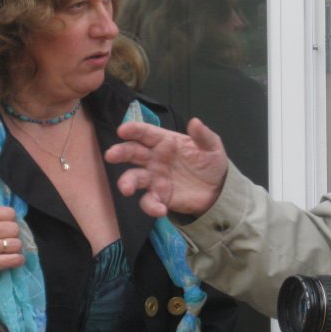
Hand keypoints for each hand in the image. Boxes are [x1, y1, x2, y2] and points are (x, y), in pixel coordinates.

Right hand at [0, 206, 23, 285]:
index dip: (9, 222)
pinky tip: (9, 260)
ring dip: (14, 250)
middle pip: (15, 229)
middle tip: (3, 242)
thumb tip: (20, 218)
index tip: (1, 229)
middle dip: (12, 236)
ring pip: (17, 244)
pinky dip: (17, 260)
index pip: (10, 213)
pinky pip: (17, 258)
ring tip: (4, 252)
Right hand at [104, 117, 228, 217]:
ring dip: (126, 182)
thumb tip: (195, 122)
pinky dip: (151, 206)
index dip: (133, 130)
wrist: (219, 189)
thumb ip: (203, 136)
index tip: (122, 130)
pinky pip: (149, 201)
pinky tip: (160, 209)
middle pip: (132, 153)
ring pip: (134, 178)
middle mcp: (155, 158)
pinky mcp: (159, 196)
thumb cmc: (211, 163)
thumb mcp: (212, 147)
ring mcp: (155, 178)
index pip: (146, 133)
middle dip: (120, 153)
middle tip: (111, 155)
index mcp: (165, 141)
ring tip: (126, 189)